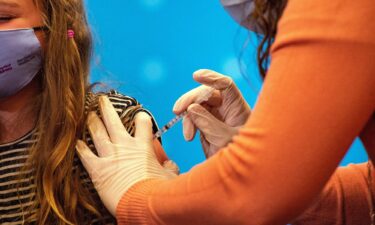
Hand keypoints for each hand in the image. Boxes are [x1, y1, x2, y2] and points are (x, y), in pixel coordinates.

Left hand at [76, 96, 177, 215]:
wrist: (142, 204)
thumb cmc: (158, 191)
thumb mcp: (170, 176)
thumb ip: (169, 167)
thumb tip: (170, 164)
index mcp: (143, 146)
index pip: (143, 122)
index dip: (141, 118)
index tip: (139, 116)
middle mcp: (125, 147)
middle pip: (113, 121)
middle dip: (106, 108)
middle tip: (101, 100)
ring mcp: (110, 156)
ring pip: (97, 133)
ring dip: (92, 122)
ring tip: (88, 115)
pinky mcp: (98, 170)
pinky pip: (86, 155)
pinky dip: (81, 148)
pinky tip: (78, 143)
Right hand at [173, 69, 250, 157]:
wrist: (238, 175)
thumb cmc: (241, 158)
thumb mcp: (224, 140)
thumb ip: (208, 123)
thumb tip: (192, 108)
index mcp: (237, 107)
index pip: (225, 85)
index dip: (211, 78)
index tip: (196, 76)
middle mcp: (227, 109)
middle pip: (206, 93)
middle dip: (190, 100)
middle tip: (177, 111)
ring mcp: (216, 116)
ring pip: (197, 105)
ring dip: (188, 117)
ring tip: (188, 136)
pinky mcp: (207, 125)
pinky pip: (193, 117)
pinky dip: (188, 125)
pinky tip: (189, 137)